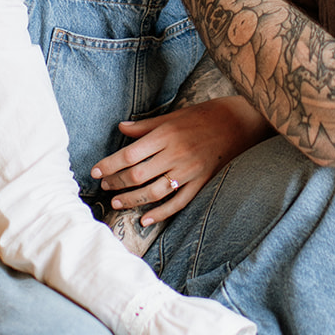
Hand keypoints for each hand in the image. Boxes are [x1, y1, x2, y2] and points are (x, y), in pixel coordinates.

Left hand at [91, 100, 270, 225]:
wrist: (239, 123)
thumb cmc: (203, 116)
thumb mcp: (173, 116)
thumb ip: (146, 126)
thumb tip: (121, 128)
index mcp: (166, 135)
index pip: (129, 154)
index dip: (109, 165)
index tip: (95, 171)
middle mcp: (175, 154)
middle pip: (137, 175)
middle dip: (116, 183)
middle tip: (104, 187)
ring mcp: (188, 171)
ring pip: (154, 192)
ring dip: (132, 200)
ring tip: (117, 203)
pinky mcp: (200, 182)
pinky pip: (178, 203)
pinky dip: (160, 213)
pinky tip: (146, 218)